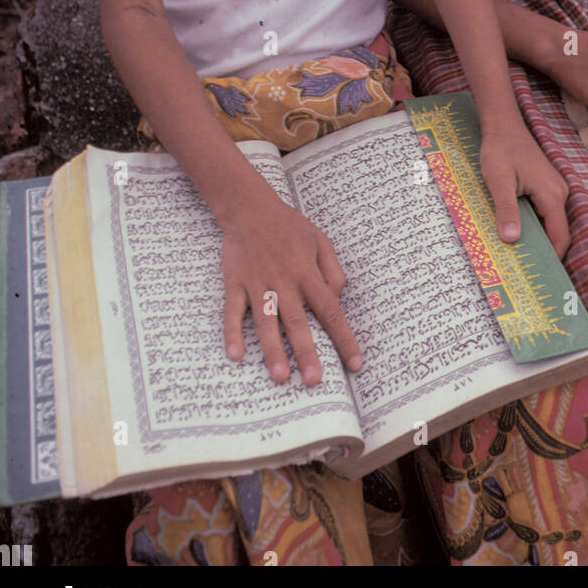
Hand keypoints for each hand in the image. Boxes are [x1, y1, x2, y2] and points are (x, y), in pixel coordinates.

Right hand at [220, 176, 361, 387]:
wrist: (250, 207)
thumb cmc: (288, 226)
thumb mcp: (321, 241)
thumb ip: (333, 270)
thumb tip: (338, 298)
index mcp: (308, 274)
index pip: (331, 311)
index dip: (344, 338)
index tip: (355, 364)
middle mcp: (285, 282)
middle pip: (298, 322)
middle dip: (307, 352)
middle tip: (314, 380)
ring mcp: (258, 284)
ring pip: (266, 322)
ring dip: (272, 349)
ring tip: (279, 376)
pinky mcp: (235, 283)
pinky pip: (233, 311)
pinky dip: (232, 332)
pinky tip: (235, 354)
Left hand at [479, 122, 569, 258]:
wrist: (503, 125)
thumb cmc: (500, 151)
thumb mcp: (499, 182)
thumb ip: (507, 210)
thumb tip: (512, 240)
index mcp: (552, 195)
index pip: (560, 236)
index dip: (553, 257)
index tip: (540, 275)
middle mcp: (559, 192)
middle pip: (558, 230)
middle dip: (545, 250)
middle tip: (527, 269)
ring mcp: (554, 187)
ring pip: (551, 221)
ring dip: (538, 236)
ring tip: (521, 253)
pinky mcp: (545, 184)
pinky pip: (544, 210)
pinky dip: (535, 223)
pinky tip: (518, 229)